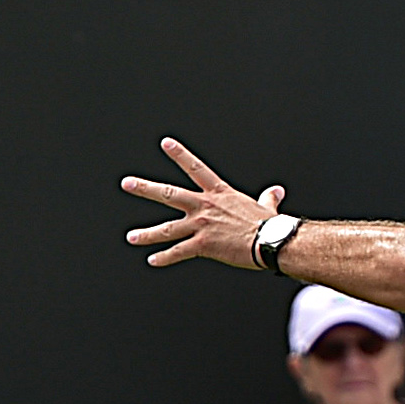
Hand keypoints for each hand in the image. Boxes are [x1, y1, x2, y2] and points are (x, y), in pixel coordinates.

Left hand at [122, 138, 287, 269]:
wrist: (272, 242)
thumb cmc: (271, 226)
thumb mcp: (266, 207)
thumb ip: (267, 198)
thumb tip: (277, 191)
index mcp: (219, 194)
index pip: (196, 169)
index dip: (181, 155)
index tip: (166, 143)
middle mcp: (205, 207)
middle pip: (169, 194)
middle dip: (146, 188)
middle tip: (127, 183)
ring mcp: (202, 226)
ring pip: (168, 229)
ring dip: (147, 233)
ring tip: (131, 237)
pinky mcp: (204, 245)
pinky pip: (179, 252)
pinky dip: (165, 257)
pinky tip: (153, 260)